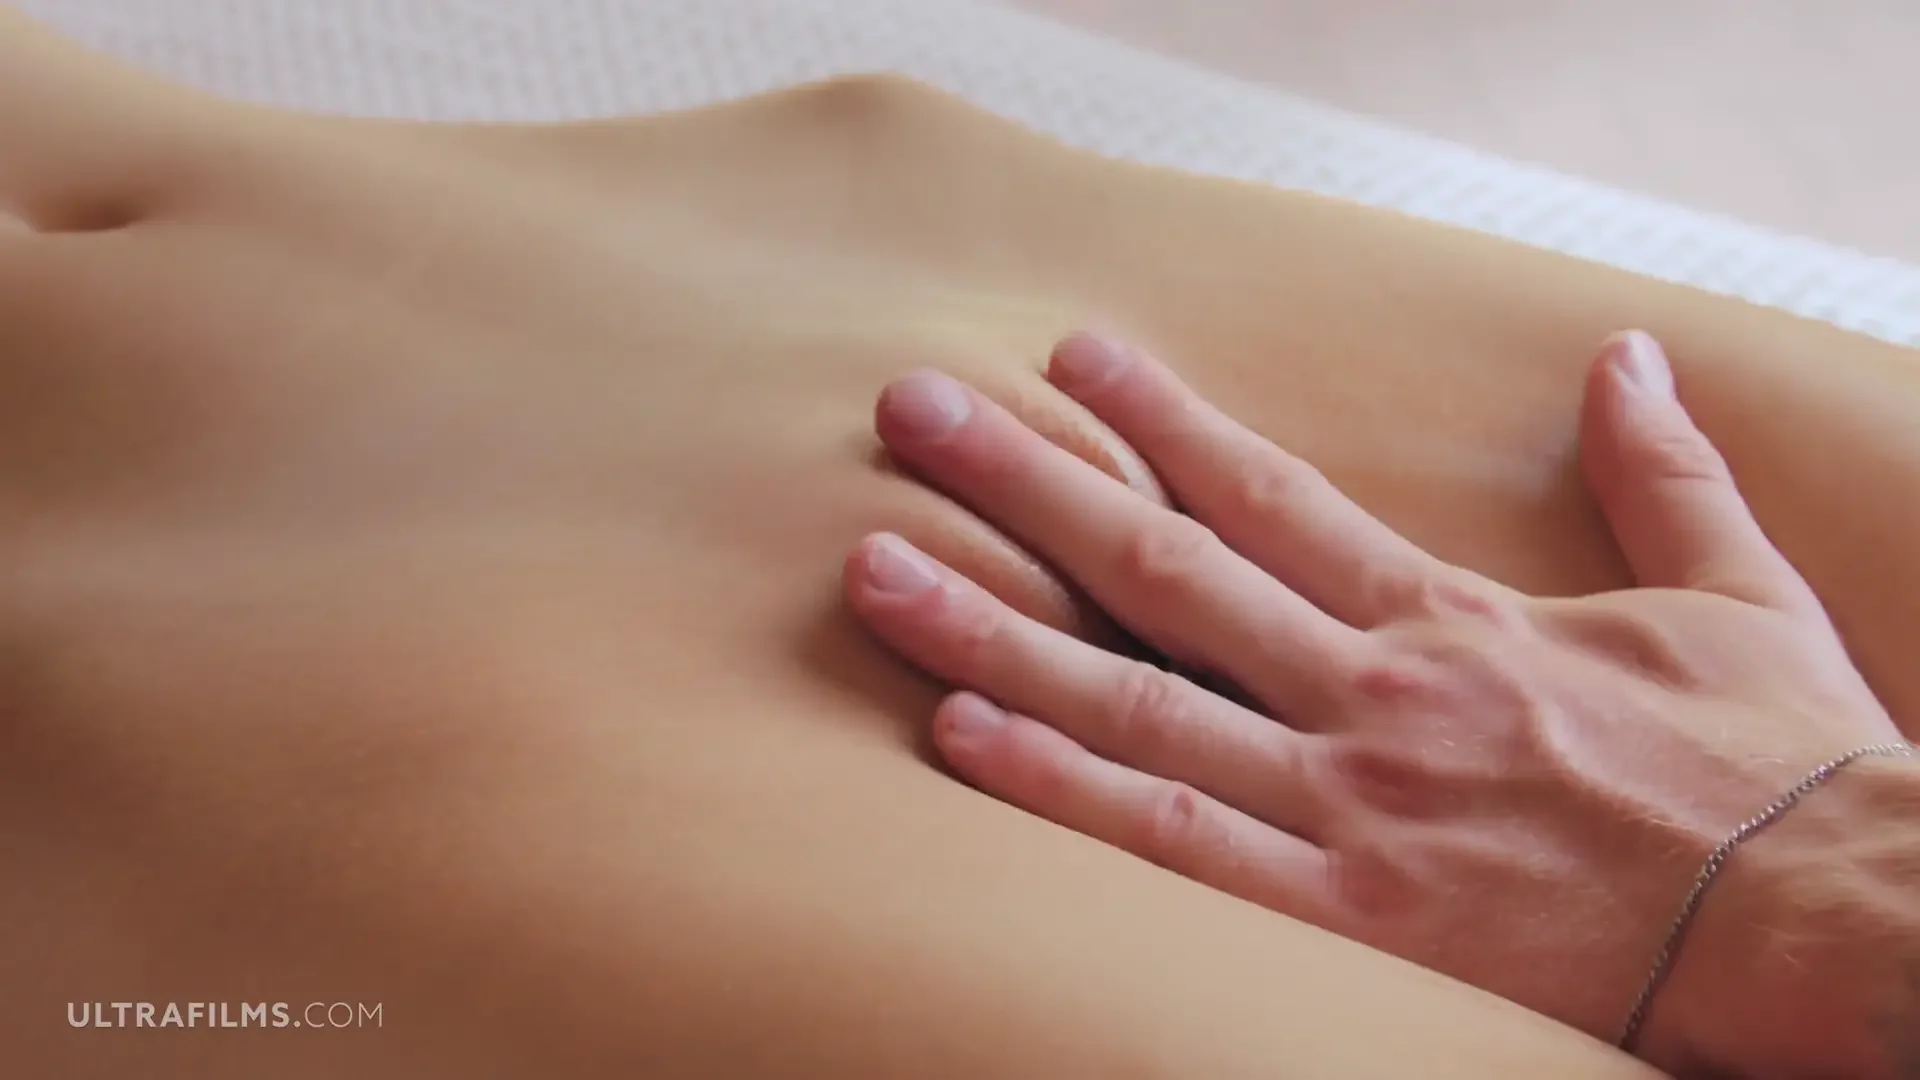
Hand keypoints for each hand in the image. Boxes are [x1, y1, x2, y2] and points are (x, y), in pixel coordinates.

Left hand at [843, 330, 1908, 1075]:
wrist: (1829, 920)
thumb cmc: (1778, 767)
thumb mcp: (1734, 592)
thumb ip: (1662, 470)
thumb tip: (1625, 357)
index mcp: (1451, 618)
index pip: (1269, 496)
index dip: (1161, 422)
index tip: (1069, 360)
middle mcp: (1372, 694)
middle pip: (1163, 570)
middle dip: (1028, 487)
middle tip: (912, 418)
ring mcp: (1349, 803)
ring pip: (1134, 700)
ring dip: (995, 631)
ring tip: (877, 572)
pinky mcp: (1350, 914)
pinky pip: (1179, 845)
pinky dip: (1065, 792)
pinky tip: (962, 743)